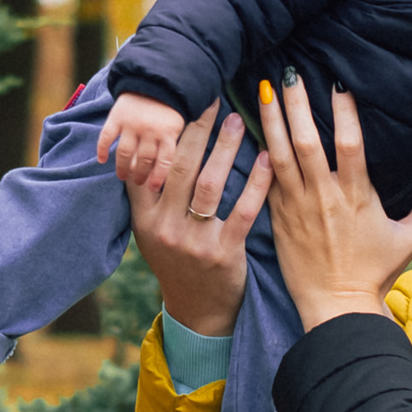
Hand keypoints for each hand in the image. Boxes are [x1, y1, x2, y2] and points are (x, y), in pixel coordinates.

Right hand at [97, 92, 189, 189]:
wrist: (153, 79)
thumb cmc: (168, 107)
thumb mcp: (177, 124)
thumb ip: (171, 143)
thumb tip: (162, 171)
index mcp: (168, 133)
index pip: (164, 162)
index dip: (157, 177)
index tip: (152, 188)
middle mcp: (150, 130)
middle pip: (143, 160)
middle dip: (139, 175)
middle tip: (137, 183)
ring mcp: (132, 124)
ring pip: (125, 152)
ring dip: (122, 167)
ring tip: (122, 176)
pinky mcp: (117, 117)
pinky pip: (107, 136)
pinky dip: (102, 149)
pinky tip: (101, 160)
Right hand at [125, 103, 270, 336]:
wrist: (198, 311)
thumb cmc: (179, 260)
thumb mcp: (153, 230)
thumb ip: (151, 193)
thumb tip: (154, 139)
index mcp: (143, 218)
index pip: (148, 165)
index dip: (164, 132)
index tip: (179, 101)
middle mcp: (163, 228)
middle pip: (179, 166)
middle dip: (197, 129)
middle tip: (214, 99)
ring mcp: (193, 242)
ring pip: (210, 183)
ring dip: (225, 147)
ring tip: (238, 121)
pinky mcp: (223, 254)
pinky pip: (243, 210)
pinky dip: (257, 181)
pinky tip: (267, 159)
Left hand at [257, 72, 411, 327]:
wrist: (336, 308)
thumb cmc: (374, 273)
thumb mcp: (409, 238)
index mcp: (357, 196)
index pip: (349, 144)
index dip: (344, 112)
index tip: (338, 83)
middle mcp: (324, 196)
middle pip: (306, 141)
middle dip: (297, 104)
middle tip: (290, 73)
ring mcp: (297, 207)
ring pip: (279, 154)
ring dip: (271, 120)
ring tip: (263, 89)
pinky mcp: (277, 219)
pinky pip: (264, 179)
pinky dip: (257, 153)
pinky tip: (251, 129)